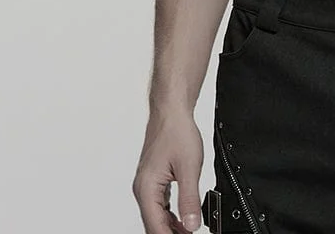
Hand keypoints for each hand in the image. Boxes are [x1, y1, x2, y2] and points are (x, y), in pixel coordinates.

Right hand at [132, 109, 204, 233]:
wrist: (171, 111)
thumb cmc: (176, 132)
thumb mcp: (189, 168)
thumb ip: (190, 199)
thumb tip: (191, 225)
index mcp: (147, 188)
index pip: (155, 226)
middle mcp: (143, 189)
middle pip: (153, 224)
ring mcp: (147, 185)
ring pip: (156, 216)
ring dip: (170, 227)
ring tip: (188, 232)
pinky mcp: (153, 180)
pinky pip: (159, 205)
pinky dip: (169, 216)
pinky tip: (181, 220)